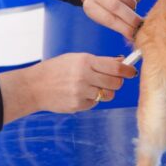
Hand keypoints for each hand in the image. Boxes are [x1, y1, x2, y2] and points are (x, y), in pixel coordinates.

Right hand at [0, 52, 137, 123]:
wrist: (34, 86)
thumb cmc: (56, 69)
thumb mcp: (76, 59)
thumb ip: (99, 61)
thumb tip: (121, 63)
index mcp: (85, 61)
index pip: (115, 68)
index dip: (127, 70)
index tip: (131, 72)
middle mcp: (84, 77)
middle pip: (115, 83)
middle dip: (117, 81)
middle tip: (112, 79)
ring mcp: (81, 93)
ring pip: (108, 95)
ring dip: (106, 92)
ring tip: (93, 87)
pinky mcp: (77, 106)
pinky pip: (95, 103)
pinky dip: (92, 99)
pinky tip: (80, 94)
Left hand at [81, 0, 142, 39]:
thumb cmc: (106, 9)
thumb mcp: (106, 18)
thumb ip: (118, 27)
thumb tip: (133, 38)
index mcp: (90, 6)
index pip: (108, 19)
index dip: (123, 27)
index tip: (134, 34)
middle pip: (115, 6)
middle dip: (130, 17)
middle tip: (139, 25)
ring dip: (132, 5)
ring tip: (133, 9)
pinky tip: (133, 0)